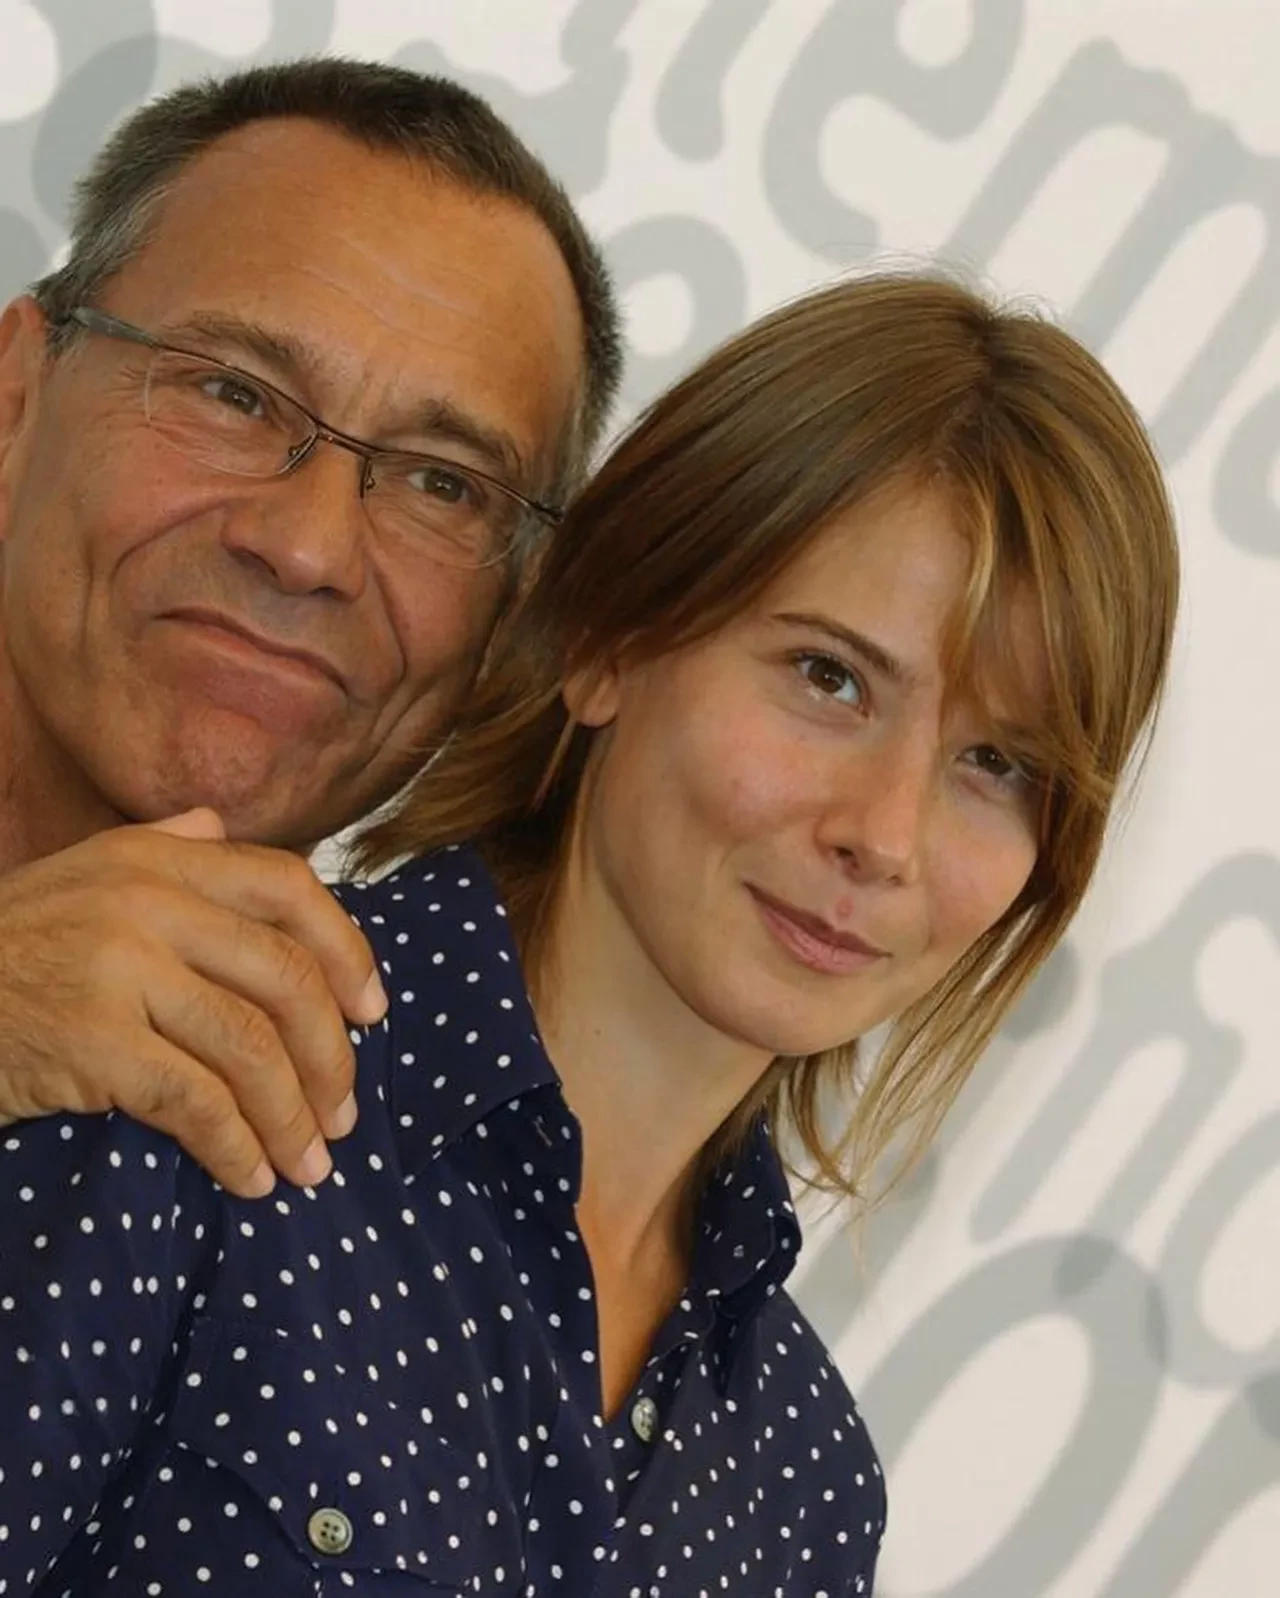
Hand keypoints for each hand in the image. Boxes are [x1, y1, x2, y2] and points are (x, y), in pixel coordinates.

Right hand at [0, 810, 385, 1196]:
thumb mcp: (79, 876)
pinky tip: (251, 1178)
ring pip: (251, 1047)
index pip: (291, 887)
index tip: (372, 1011)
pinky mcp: (94, 1041)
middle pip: (286, 978)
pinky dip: (236, 1147)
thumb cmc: (9, 948)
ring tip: (310, 1164)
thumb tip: (221, 829)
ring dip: (293, 1117)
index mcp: (158, 856)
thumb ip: (160, 850)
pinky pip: (197, 1102)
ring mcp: (121, 968)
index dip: (347, 951)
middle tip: (343, 1115)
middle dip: (331, 1056)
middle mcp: (149, 899)